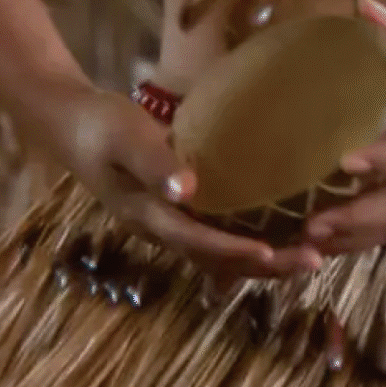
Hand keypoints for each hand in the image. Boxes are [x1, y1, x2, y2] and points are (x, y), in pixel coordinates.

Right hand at [18, 75, 317, 281]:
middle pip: (216, 257)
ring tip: (308, 254)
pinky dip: (245, 239)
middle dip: (265, 264)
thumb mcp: (126, 139)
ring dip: (260, 257)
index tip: (277, 254)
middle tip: (315, 262)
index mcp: (148, 216)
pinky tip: (277, 233)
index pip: (200, 241)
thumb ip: (155, 164)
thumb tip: (187, 190)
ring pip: (217, 251)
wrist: (70, 122)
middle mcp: (160, 227)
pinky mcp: (172, 208)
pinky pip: (214, 233)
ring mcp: (166, 221)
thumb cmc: (100, 126)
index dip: (238, 251)